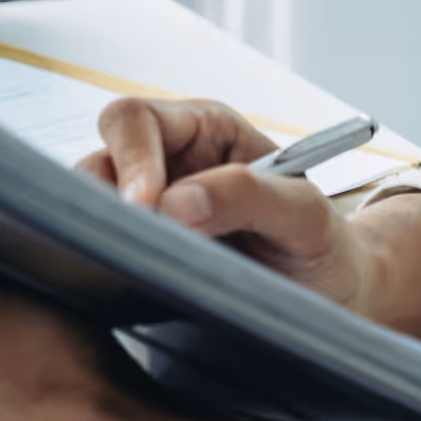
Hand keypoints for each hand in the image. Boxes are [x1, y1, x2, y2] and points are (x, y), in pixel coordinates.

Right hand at [77, 98, 420, 343]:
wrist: (332, 299)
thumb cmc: (325, 248)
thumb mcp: (307, 218)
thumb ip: (251, 198)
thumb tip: (176, 204)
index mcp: (204, 131)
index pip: (135, 120)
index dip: (130, 159)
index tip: (145, 210)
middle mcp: (165, 161)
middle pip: (98, 159)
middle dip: (106, 200)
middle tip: (135, 246)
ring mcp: (147, 206)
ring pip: (89, 204)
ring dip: (106, 234)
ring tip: (145, 268)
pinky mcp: (136, 249)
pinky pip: (99, 243)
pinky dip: (106, 260)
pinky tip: (134, 282)